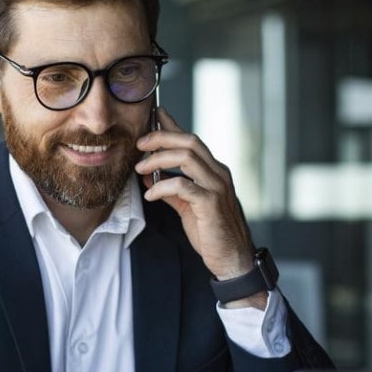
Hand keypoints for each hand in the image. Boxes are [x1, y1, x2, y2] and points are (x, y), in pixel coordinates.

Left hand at [135, 107, 254, 282]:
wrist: (232, 258)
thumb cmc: (211, 232)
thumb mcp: (188, 206)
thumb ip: (171, 190)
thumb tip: (150, 176)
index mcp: (214, 171)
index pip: (192, 140)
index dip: (173, 125)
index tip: (156, 114)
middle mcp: (218, 173)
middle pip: (189, 142)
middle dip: (161, 138)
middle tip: (140, 144)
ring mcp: (217, 187)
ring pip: (187, 157)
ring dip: (158, 159)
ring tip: (140, 169)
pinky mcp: (211, 203)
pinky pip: (182, 185)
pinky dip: (162, 187)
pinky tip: (150, 194)